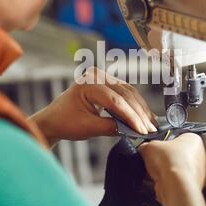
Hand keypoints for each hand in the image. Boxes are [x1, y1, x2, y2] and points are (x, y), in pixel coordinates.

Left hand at [30, 67, 157, 143]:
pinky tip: (144, 116)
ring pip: (129, 93)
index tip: (143, 130)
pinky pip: (126, 93)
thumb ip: (110, 127)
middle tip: (151, 129)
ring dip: (141, 109)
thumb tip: (132, 130)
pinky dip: (136, 106)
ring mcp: (103, 77)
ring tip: (151, 124)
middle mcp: (97, 75)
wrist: (54, 119)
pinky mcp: (108, 83)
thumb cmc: (65, 122)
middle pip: (126, 94)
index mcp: (89, 83)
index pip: (116, 101)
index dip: (131, 117)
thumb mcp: (88, 128)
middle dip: (140, 113)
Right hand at [139, 133, 205, 205]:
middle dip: (166, 159)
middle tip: (155, 161)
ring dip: (167, 172)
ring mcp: (200, 172)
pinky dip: (170, 183)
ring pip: (179, 169)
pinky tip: (161, 183)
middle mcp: (202, 154)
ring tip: (156, 173)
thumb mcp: (150, 146)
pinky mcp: (195, 186)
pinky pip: (179, 182)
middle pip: (179, 155)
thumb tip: (144, 149)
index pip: (179, 138)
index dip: (165, 144)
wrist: (176, 186)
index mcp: (195, 139)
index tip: (157, 148)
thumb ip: (147, 146)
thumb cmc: (171, 162)